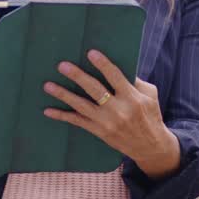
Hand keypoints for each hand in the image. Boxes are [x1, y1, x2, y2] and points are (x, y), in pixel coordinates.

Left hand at [43, 50, 180, 179]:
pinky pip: (78, 122)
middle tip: (62, 66)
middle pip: (94, 90)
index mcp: (132, 97)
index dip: (102, 64)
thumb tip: (114, 67)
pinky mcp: (99, 131)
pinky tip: (48, 110)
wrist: (149, 146)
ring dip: (63, 95)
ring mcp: (107, 122)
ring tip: (48, 85)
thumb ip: (135, 81)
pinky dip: (62, 116)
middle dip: (77, 76)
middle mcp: (118, 110)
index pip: (115, 77)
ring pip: (81, 106)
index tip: (90, 53)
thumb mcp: (150, 95)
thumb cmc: (150, 115)